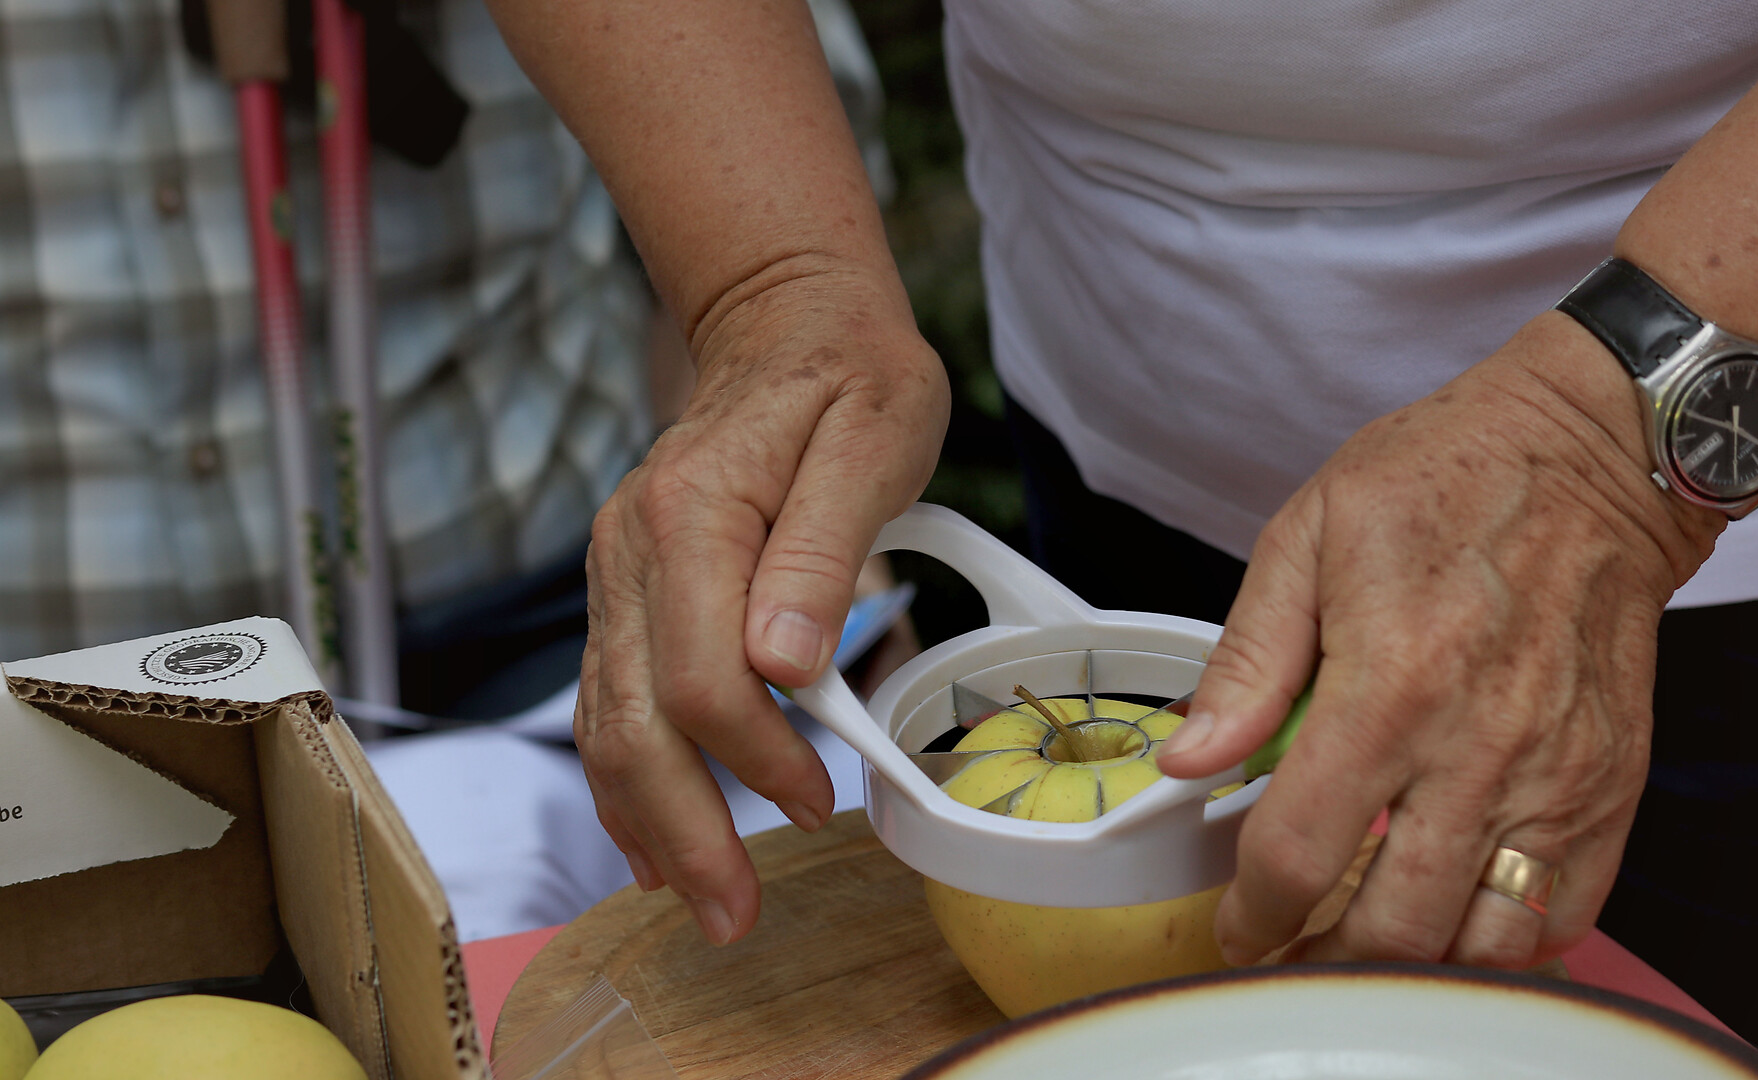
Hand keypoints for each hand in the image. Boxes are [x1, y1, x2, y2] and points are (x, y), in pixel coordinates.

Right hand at [577, 267, 947, 944]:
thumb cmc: (848, 373)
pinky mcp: (628, 591)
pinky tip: (652, 838)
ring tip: (701, 902)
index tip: (820, 800)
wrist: (786, 321)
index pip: (704, 677)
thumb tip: (786, 666)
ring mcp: (619, 573)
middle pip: (636, 723)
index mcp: (692, 516)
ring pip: (607, 724)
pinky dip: (626, 779)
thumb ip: (826, 553)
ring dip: (648, 824)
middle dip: (683, 833)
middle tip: (732, 917)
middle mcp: (632, 551)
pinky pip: (610, 701)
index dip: (759, 758)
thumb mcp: (872, 439)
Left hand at [1157, 313, 1722, 969]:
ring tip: (1363, 945)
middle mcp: (1479, 749)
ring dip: (1413, 965)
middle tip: (1291, 953)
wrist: (1594, 452)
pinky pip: (1564, 912)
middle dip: (1324, 963)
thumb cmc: (1446, 478)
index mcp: (1390, 686)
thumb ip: (1248, 661)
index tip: (1239, 926)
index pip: (1302, 854)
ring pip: (1483, 942)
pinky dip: (1505, 942)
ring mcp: (1557, 777)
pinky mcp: (1611, 787)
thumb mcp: (1307, 537)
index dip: (1254, 915)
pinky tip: (1456, 920)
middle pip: (1393, 927)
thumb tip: (1189, 756)